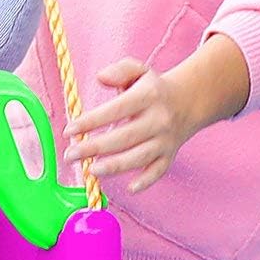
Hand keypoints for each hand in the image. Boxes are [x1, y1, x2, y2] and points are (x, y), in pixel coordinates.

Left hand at [63, 58, 196, 193]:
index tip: (70, 130)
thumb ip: (119, 70)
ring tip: (91, 170)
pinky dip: (146, 181)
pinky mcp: (169, 155)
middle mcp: (158, 120)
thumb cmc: (153, 88)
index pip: (115, 110)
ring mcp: (165, 140)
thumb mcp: (138, 70)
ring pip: (139, 157)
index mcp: (147, 97)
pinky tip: (129, 188)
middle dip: (94, 148)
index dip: (91, 121)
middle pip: (124, 137)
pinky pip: (159, 171)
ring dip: (114, 166)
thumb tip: (100, 77)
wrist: (189, 101)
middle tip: (70, 155)